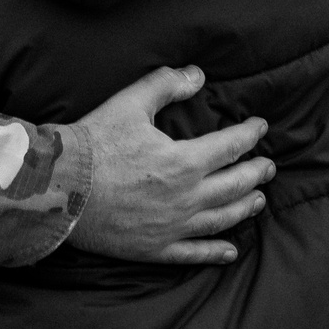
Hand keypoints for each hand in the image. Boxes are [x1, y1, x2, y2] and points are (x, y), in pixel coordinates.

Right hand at [65, 67, 272, 265]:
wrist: (59, 187)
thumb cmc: (94, 143)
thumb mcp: (130, 103)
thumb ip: (166, 85)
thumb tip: (198, 75)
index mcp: (184, 162)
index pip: (231, 146)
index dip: (250, 134)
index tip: (260, 126)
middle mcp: (186, 198)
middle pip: (234, 185)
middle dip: (256, 173)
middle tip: (269, 166)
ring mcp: (173, 226)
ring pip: (221, 219)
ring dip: (244, 208)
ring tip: (258, 200)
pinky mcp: (155, 248)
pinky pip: (193, 252)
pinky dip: (215, 251)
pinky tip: (229, 250)